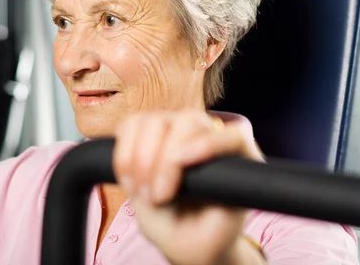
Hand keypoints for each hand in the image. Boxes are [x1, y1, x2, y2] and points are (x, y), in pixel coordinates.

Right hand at [113, 109, 265, 264]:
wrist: (178, 233)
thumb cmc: (201, 236)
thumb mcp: (213, 239)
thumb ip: (217, 214)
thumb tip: (205, 184)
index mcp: (237, 161)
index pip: (233, 136)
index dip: (207, 143)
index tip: (182, 162)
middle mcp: (208, 135)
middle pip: (189, 120)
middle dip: (164, 159)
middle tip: (156, 198)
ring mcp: (177, 128)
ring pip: (154, 120)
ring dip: (140, 159)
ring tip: (141, 193)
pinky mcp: (148, 129)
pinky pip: (130, 126)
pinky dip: (123, 154)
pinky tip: (129, 181)